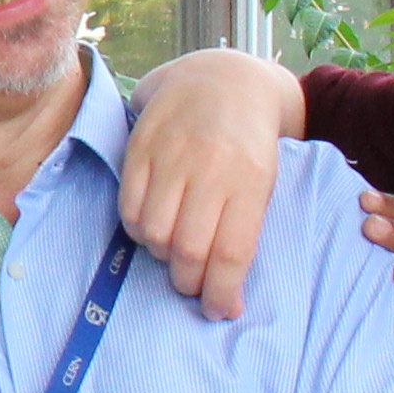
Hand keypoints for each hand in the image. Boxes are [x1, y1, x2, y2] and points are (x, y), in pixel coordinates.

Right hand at [119, 54, 290, 318]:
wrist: (223, 82)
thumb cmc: (249, 144)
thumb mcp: (263, 183)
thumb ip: (244, 232)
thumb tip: (228, 301)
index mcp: (250, 178)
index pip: (230, 252)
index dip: (221, 292)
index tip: (221, 310)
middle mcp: (209, 166)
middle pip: (187, 249)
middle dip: (188, 282)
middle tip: (193, 283)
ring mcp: (171, 154)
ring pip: (154, 233)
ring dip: (161, 255)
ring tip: (173, 249)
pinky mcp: (141, 147)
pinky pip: (130, 208)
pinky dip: (139, 230)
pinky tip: (154, 225)